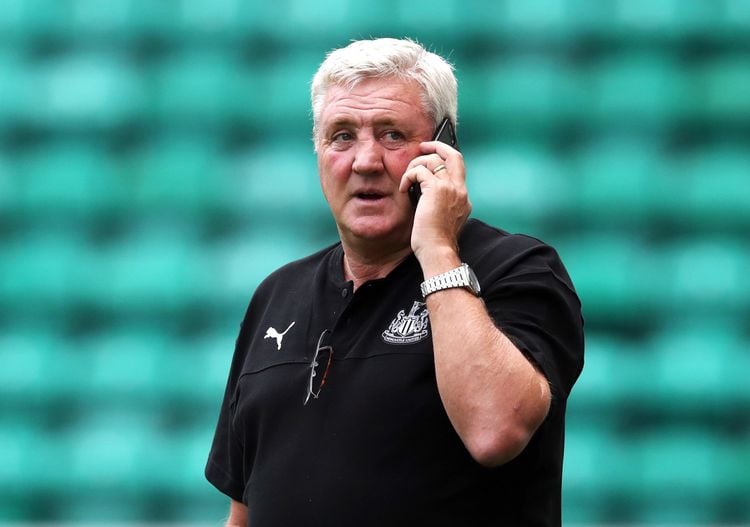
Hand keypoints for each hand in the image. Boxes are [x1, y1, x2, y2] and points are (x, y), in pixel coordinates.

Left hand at [399, 140, 471, 267]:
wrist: (438, 251)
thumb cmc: (436, 242)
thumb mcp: (442, 220)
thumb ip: (440, 204)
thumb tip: (423, 194)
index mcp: (463, 198)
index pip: (458, 169)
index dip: (444, 160)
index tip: (432, 158)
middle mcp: (460, 190)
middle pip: (454, 155)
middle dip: (437, 145)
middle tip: (422, 147)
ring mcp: (450, 188)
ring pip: (433, 160)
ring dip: (415, 164)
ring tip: (406, 178)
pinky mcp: (436, 190)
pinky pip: (419, 171)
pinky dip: (408, 176)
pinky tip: (403, 188)